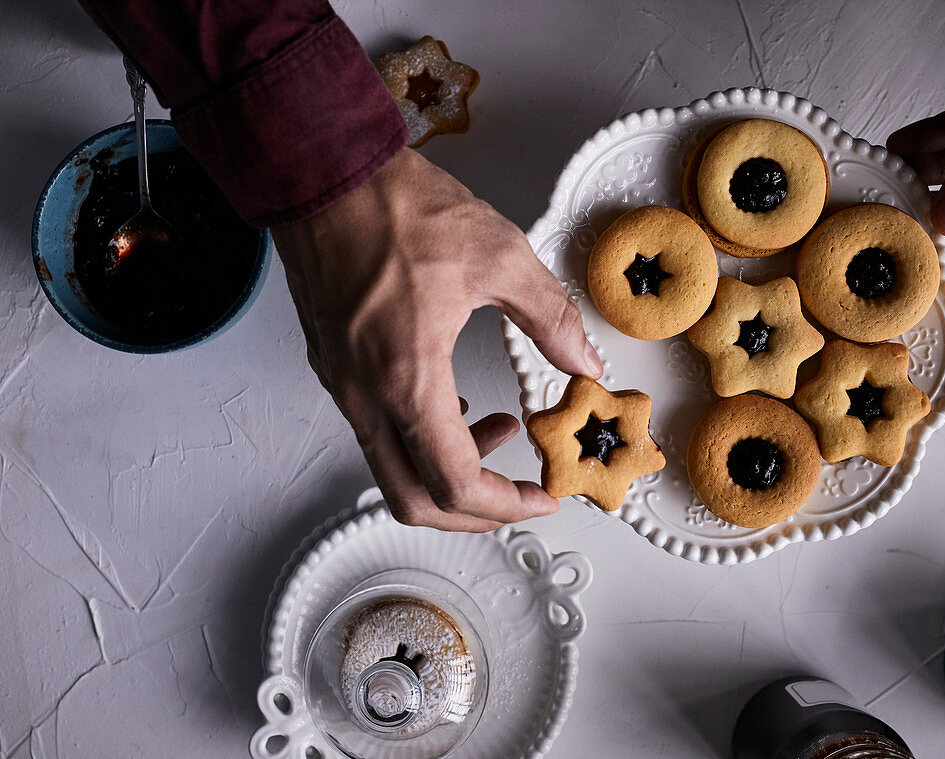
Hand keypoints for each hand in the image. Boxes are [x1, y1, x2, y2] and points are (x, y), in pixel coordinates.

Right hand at [272, 146, 602, 530]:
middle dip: (473, 512)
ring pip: (393, 468)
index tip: (542, 496)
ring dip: (447, 470)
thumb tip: (585, 359)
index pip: (455, 485)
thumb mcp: (498, 255)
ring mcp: (342, 384)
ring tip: (500, 428)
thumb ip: (550, 318)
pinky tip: (456, 402)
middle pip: (413, 500)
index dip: (507, 506)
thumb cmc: (395, 207)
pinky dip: (421, 438)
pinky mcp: (334, 367)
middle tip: (519, 493)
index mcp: (407, 377)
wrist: (323, 172)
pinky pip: (377, 432)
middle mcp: (365, 395)